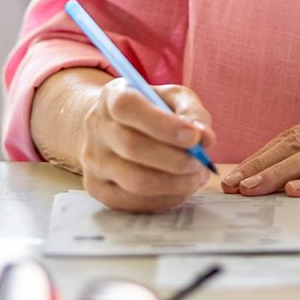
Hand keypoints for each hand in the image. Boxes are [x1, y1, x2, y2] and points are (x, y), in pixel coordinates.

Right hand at [78, 80, 216, 212]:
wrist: (116, 128)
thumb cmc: (152, 111)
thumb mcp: (173, 98)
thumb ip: (192, 112)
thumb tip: (205, 138)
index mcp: (112, 96)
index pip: (127, 107)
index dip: (162, 124)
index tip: (194, 136)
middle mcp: (96, 128)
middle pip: (132, 147)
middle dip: (175, 159)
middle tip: (201, 162)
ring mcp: (93, 161)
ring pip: (134, 181)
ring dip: (174, 183)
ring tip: (197, 175)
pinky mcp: (98, 189)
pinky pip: (134, 203)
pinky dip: (166, 198)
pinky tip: (182, 187)